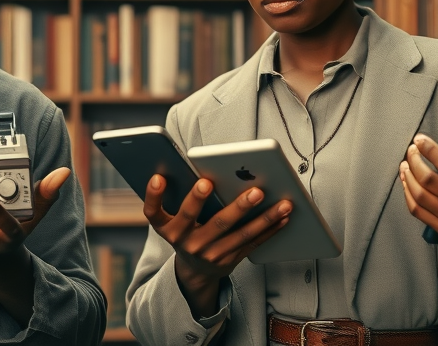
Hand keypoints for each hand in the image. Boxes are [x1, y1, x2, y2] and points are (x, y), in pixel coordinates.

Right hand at [144, 174, 290, 316]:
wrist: (193, 270)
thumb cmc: (184, 229)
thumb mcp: (174, 217)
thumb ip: (181, 196)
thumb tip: (203, 167)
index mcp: (167, 227)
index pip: (153, 212)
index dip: (153, 195)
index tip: (158, 177)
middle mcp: (186, 242)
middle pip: (213, 223)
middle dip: (236, 207)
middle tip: (255, 190)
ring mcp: (208, 254)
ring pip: (241, 234)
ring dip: (265, 218)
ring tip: (282, 202)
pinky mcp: (228, 260)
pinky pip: (252, 243)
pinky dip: (270, 229)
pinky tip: (284, 216)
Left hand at [399, 124, 437, 242]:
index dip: (428, 149)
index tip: (418, 139)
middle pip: (429, 179)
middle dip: (414, 160)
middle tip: (411, 151)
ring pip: (420, 194)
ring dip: (408, 176)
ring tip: (405, 164)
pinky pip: (416, 210)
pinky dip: (407, 193)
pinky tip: (407, 180)